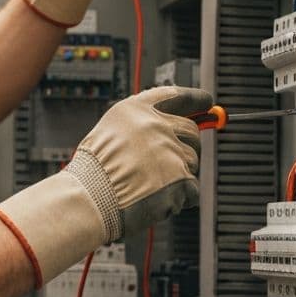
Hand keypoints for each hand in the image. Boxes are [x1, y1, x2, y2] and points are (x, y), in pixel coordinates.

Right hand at [0, 86, 210, 285]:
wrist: (89, 200)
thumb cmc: (93, 174)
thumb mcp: (109, 134)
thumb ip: (142, 128)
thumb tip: (179, 128)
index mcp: (135, 110)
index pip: (175, 96)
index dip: (194, 99)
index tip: (207, 102)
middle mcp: (156, 124)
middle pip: (191, 131)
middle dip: (186, 147)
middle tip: (170, 165)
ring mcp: (170, 150)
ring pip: (192, 161)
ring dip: (179, 175)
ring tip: (150, 186)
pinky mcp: (180, 178)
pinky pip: (192, 189)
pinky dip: (179, 199)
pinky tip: (156, 200)